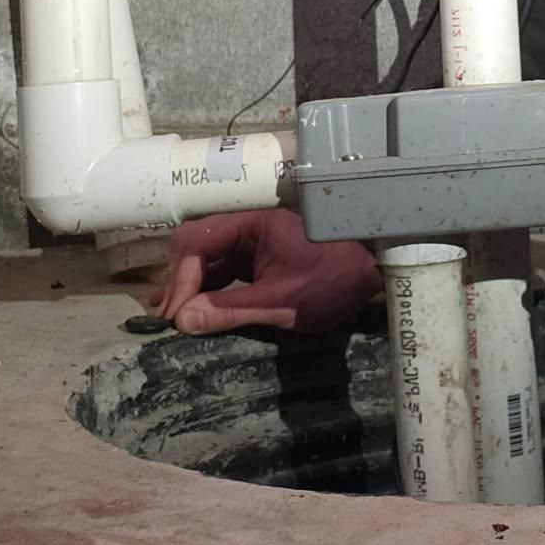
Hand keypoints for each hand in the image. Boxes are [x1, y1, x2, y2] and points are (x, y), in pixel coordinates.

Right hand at [150, 208, 382, 334]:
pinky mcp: (259, 257)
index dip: (181, 278)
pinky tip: (195, 310)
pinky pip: (224, 269)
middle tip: (169, 319)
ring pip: (207, 258)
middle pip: (197, 246)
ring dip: (190, 286)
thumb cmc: (333, 280)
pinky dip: (207, 289)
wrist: (374, 271)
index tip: (176, 314)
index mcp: (253, 223)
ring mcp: (253, 241)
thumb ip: (232, 309)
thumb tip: (184, 320)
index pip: (198, 241)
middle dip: (180, 281)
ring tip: (174, 318)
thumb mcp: (282, 301)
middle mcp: (248, 226)